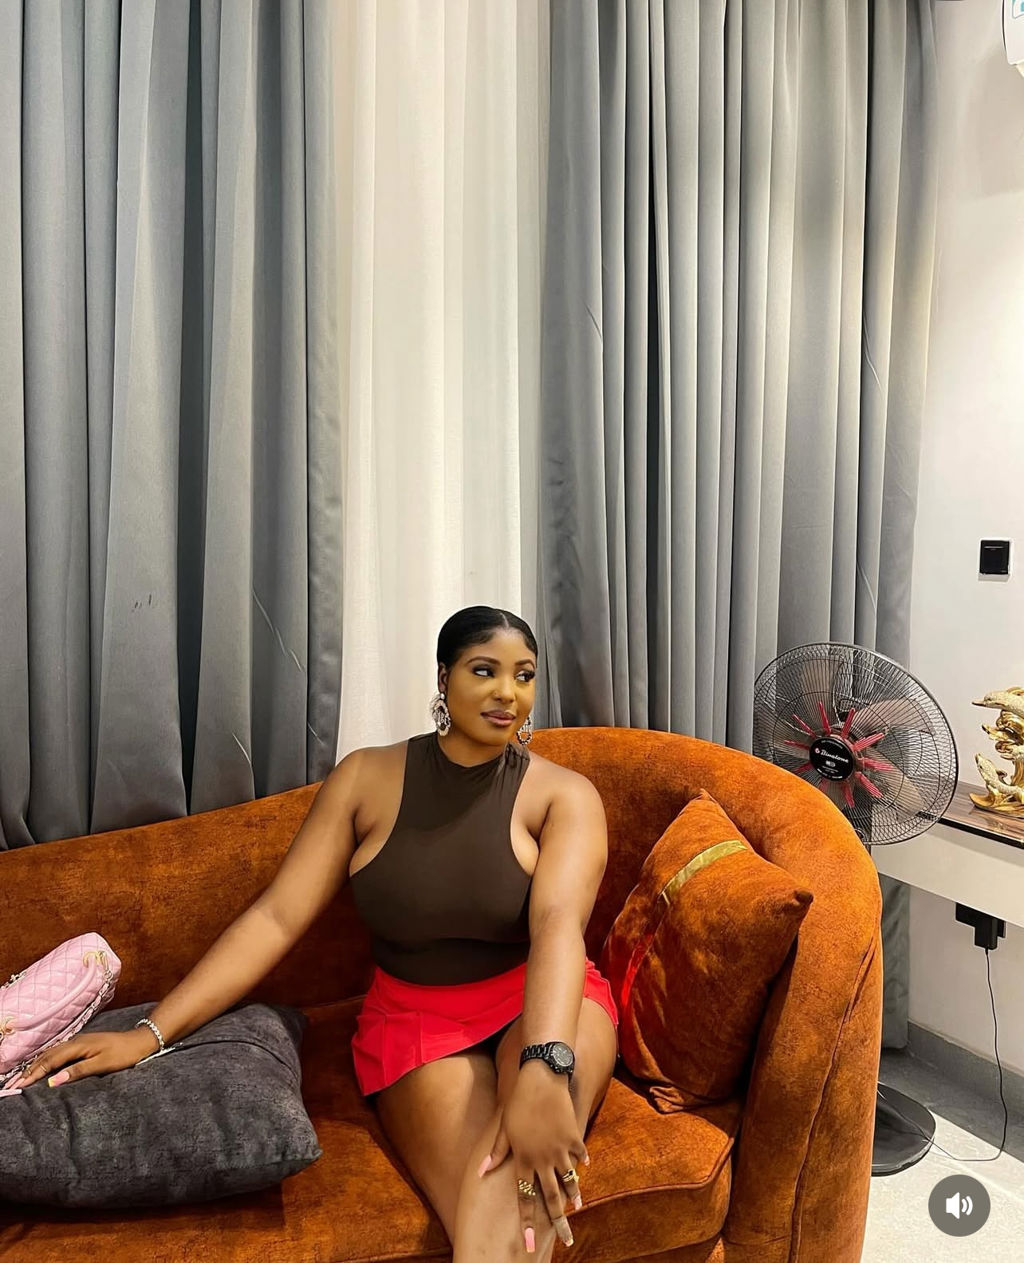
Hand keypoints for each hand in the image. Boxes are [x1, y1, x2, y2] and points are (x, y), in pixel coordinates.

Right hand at [6, 1028, 157, 1090]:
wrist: (141, 1041)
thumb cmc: (123, 1054)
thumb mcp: (101, 1064)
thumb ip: (77, 1071)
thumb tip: (53, 1081)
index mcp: (78, 1046)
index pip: (49, 1061)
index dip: (32, 1074)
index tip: (18, 1086)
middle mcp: (75, 1041)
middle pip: (46, 1056)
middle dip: (29, 1070)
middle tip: (13, 1084)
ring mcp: (79, 1041)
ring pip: (51, 1053)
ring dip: (36, 1065)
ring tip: (22, 1077)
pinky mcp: (83, 1045)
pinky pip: (59, 1052)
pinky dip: (46, 1060)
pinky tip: (43, 1066)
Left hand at [481, 1065, 587, 1251]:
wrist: (541, 1077)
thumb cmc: (518, 1101)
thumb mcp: (504, 1127)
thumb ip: (496, 1152)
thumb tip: (481, 1172)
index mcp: (523, 1160)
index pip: (525, 1199)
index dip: (528, 1223)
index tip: (530, 1245)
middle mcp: (543, 1159)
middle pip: (553, 1199)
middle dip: (560, 1223)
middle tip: (567, 1241)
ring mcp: (560, 1149)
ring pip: (570, 1182)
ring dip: (574, 1196)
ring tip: (578, 1207)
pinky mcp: (573, 1136)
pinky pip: (579, 1155)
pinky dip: (581, 1162)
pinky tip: (583, 1168)